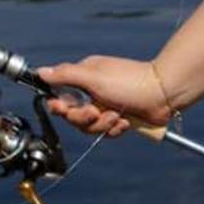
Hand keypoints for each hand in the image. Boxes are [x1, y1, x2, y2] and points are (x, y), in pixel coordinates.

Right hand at [37, 56, 175, 137]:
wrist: (162, 94)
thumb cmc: (129, 81)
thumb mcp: (93, 76)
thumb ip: (65, 75)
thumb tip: (40, 72)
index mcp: (85, 78)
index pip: (61, 95)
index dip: (60, 106)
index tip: (63, 109)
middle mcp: (93, 92)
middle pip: (74, 116)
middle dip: (85, 118)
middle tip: (97, 112)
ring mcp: (106, 105)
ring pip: (90, 127)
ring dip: (103, 124)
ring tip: (116, 115)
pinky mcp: (118, 118)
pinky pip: (107, 132)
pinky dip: (115, 128)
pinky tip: (124, 120)